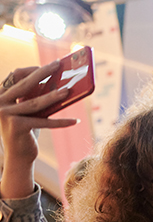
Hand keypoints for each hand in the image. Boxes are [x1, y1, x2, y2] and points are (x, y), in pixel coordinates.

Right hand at [0, 63, 77, 198]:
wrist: (19, 156)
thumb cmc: (27, 131)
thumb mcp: (30, 111)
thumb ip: (36, 97)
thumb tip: (60, 83)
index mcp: (0, 96)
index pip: (16, 76)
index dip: (32, 70)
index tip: (50, 65)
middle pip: (25, 85)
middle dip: (43, 73)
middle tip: (59, 65)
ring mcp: (6, 115)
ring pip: (36, 103)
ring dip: (54, 96)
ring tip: (69, 91)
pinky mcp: (17, 127)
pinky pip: (44, 122)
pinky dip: (61, 122)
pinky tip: (75, 120)